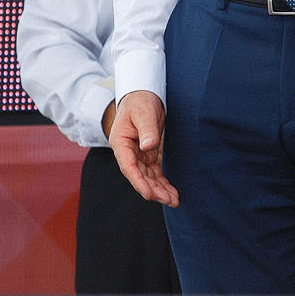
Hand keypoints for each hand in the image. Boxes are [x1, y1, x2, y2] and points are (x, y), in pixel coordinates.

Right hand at [111, 90, 178, 206]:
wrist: (143, 94)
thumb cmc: (140, 101)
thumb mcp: (144, 112)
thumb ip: (147, 130)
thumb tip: (148, 147)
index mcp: (121, 143)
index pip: (128, 167)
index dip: (139, 182)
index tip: (150, 194)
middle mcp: (128, 152)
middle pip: (139, 176)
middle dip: (153, 190)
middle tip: (169, 200)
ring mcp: (138, 155)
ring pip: (148, 177)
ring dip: (159, 190)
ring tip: (174, 201)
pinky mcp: (148, 155)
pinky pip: (155, 173)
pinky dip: (162, 183)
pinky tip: (172, 193)